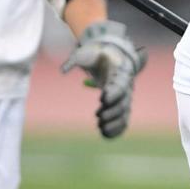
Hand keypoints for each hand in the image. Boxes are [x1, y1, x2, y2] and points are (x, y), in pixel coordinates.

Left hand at [61, 21, 145, 137]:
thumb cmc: (97, 56)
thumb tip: (62, 70)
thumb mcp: (87, 53)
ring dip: (114, 123)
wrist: (111, 59)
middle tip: (98, 116)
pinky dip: (117, 130)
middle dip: (112, 111)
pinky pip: (123, 121)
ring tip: (100, 127)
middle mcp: (127, 87)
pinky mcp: (121, 107)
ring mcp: (125, 98)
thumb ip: (75, 59)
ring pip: (124, 114)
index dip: (113, 93)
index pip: (121, 85)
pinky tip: (106, 135)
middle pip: (124, 102)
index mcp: (120, 72)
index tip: (102, 98)